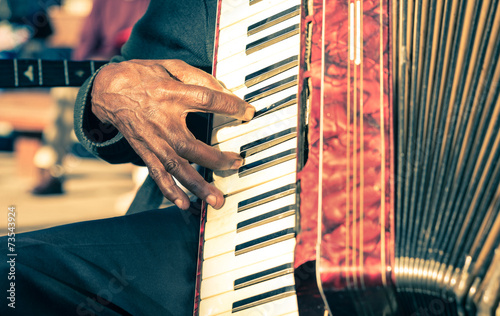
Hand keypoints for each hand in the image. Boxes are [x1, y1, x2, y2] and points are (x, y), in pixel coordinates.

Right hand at [91, 59, 254, 209]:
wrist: (108, 90)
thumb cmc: (142, 76)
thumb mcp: (169, 66)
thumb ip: (197, 77)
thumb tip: (223, 90)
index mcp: (171, 95)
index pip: (207, 100)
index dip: (230, 106)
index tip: (249, 113)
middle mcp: (162, 121)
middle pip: (192, 145)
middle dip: (217, 159)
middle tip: (237, 164)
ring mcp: (153, 140)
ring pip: (177, 167)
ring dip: (197, 185)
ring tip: (216, 200)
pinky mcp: (145, 151)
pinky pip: (157, 174)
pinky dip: (170, 191)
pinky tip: (184, 204)